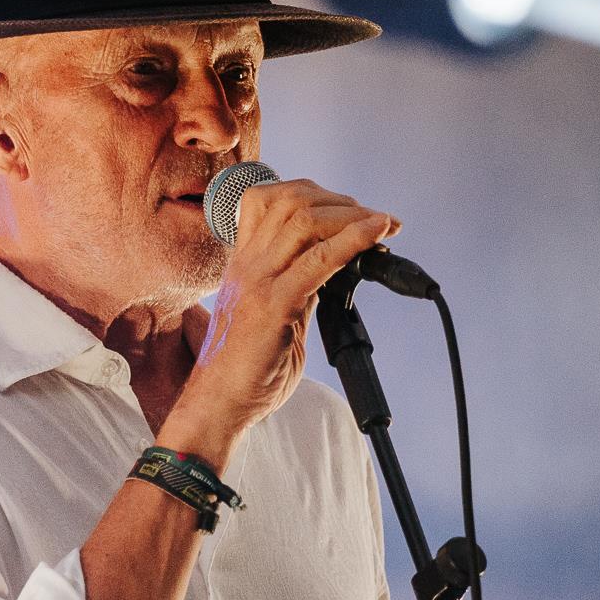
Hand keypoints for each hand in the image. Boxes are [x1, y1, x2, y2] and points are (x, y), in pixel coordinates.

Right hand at [175, 178, 400, 439]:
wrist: (217, 406)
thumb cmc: (244, 372)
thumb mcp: (274, 317)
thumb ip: (297, 288)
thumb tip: (333, 268)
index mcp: (243, 264)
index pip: (267, 200)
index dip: (313, 194)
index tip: (347, 211)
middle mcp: (247, 265)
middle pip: (291, 200)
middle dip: (340, 201)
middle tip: (374, 220)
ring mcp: (258, 282)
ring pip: (305, 220)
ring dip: (352, 216)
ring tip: (383, 226)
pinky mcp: (274, 306)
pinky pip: (319, 260)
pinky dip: (354, 239)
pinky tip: (377, 235)